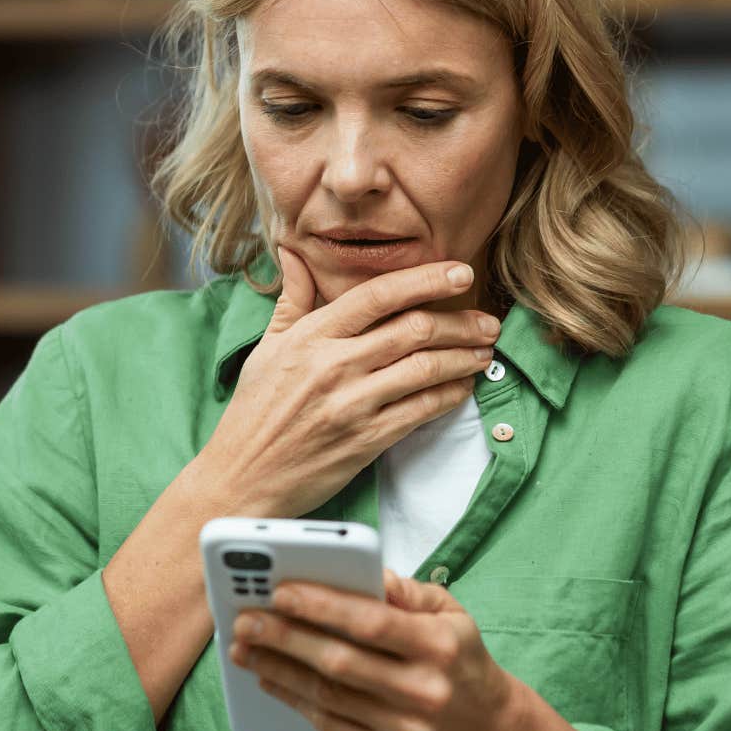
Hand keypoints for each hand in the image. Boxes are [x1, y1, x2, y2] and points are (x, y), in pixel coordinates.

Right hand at [197, 246, 499, 519]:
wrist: (243, 476)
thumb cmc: (255, 411)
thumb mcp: (267, 347)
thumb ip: (293, 299)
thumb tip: (294, 254)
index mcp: (312, 336)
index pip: (378, 295)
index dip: (425, 279)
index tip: (459, 273)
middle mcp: (334, 365)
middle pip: (414, 329)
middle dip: (461, 322)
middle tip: (487, 320)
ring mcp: (352, 404)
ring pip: (426, 368)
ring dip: (464, 357)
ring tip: (484, 350)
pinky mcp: (366, 440)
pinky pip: (422, 410)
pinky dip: (450, 395)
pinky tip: (463, 386)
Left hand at [227, 566, 520, 730]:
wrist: (486, 726)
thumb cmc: (457, 654)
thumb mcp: (448, 610)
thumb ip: (405, 590)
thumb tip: (362, 571)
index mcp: (440, 645)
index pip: (372, 623)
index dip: (322, 606)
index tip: (279, 591)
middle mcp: (425, 690)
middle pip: (341, 662)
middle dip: (285, 638)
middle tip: (245, 620)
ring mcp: (408, 729)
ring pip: (329, 696)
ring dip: (279, 670)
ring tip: (245, 649)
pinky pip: (332, 726)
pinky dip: (295, 701)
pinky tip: (270, 679)